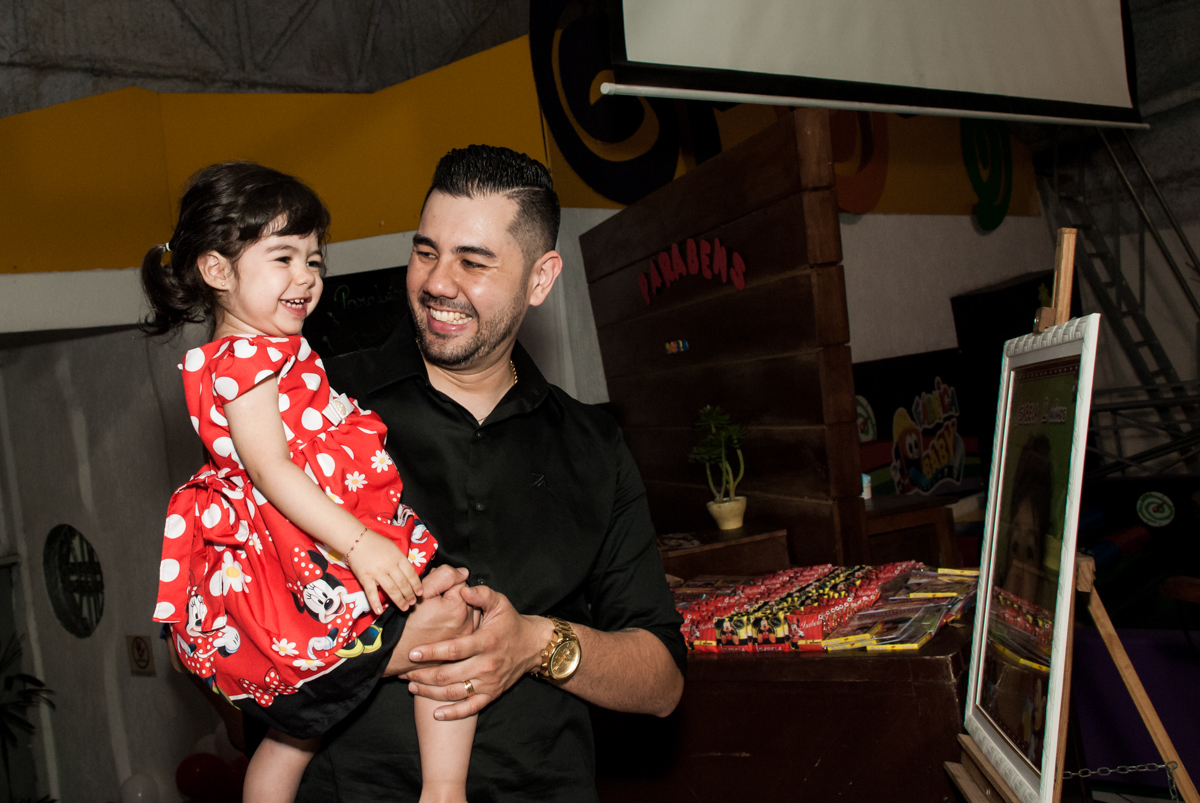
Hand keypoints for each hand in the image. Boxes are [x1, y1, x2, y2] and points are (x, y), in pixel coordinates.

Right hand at [346, 530, 422, 613]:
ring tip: (404, 608)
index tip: (420, 593)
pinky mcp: (365, 577)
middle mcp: (390, 566)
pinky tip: (379, 611)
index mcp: (398, 557)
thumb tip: (408, 573)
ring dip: (399, 600)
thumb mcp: (393, 547)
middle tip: (413, 603)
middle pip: (403, 583)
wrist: (355, 539)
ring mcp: (377, 572)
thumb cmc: (375, 542)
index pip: (411, 573)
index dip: (416, 584)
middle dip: (409, 595)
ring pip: (391, 589)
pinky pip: (371, 592)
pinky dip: (375, 603)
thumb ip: (400, 560)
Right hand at [383, 571, 473, 677]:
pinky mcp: (462, 648)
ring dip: (459, 609)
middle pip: (467, 597)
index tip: (432, 593)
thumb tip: (463, 572)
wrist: (394, 652)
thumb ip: (445, 576)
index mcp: (458, 608)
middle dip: (453, 596)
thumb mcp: (421, 592)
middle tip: (433, 605)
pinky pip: (467, 627)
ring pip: (470, 611)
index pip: (461, 583)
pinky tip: (442, 627)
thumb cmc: (404, 623)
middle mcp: (467, 625)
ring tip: (438, 616)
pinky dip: (459, 623)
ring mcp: (465, 638)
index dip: (445, 584)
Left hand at [404, 585, 552, 720]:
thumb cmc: (510, 622)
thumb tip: (463, 589)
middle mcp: (487, 664)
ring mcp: (489, 682)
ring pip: (455, 693)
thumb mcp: (499, 603)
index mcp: (486, 641)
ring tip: (412, 687)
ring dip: (431, 693)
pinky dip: (452, 714)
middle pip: (449, 675)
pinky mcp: (492, 694)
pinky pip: (470, 708)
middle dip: (423, 675)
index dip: (432, 652)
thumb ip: (481, 594)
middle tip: (405, 672)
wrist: (533, 646)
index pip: (454, 649)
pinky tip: (436, 714)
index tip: (413, 653)